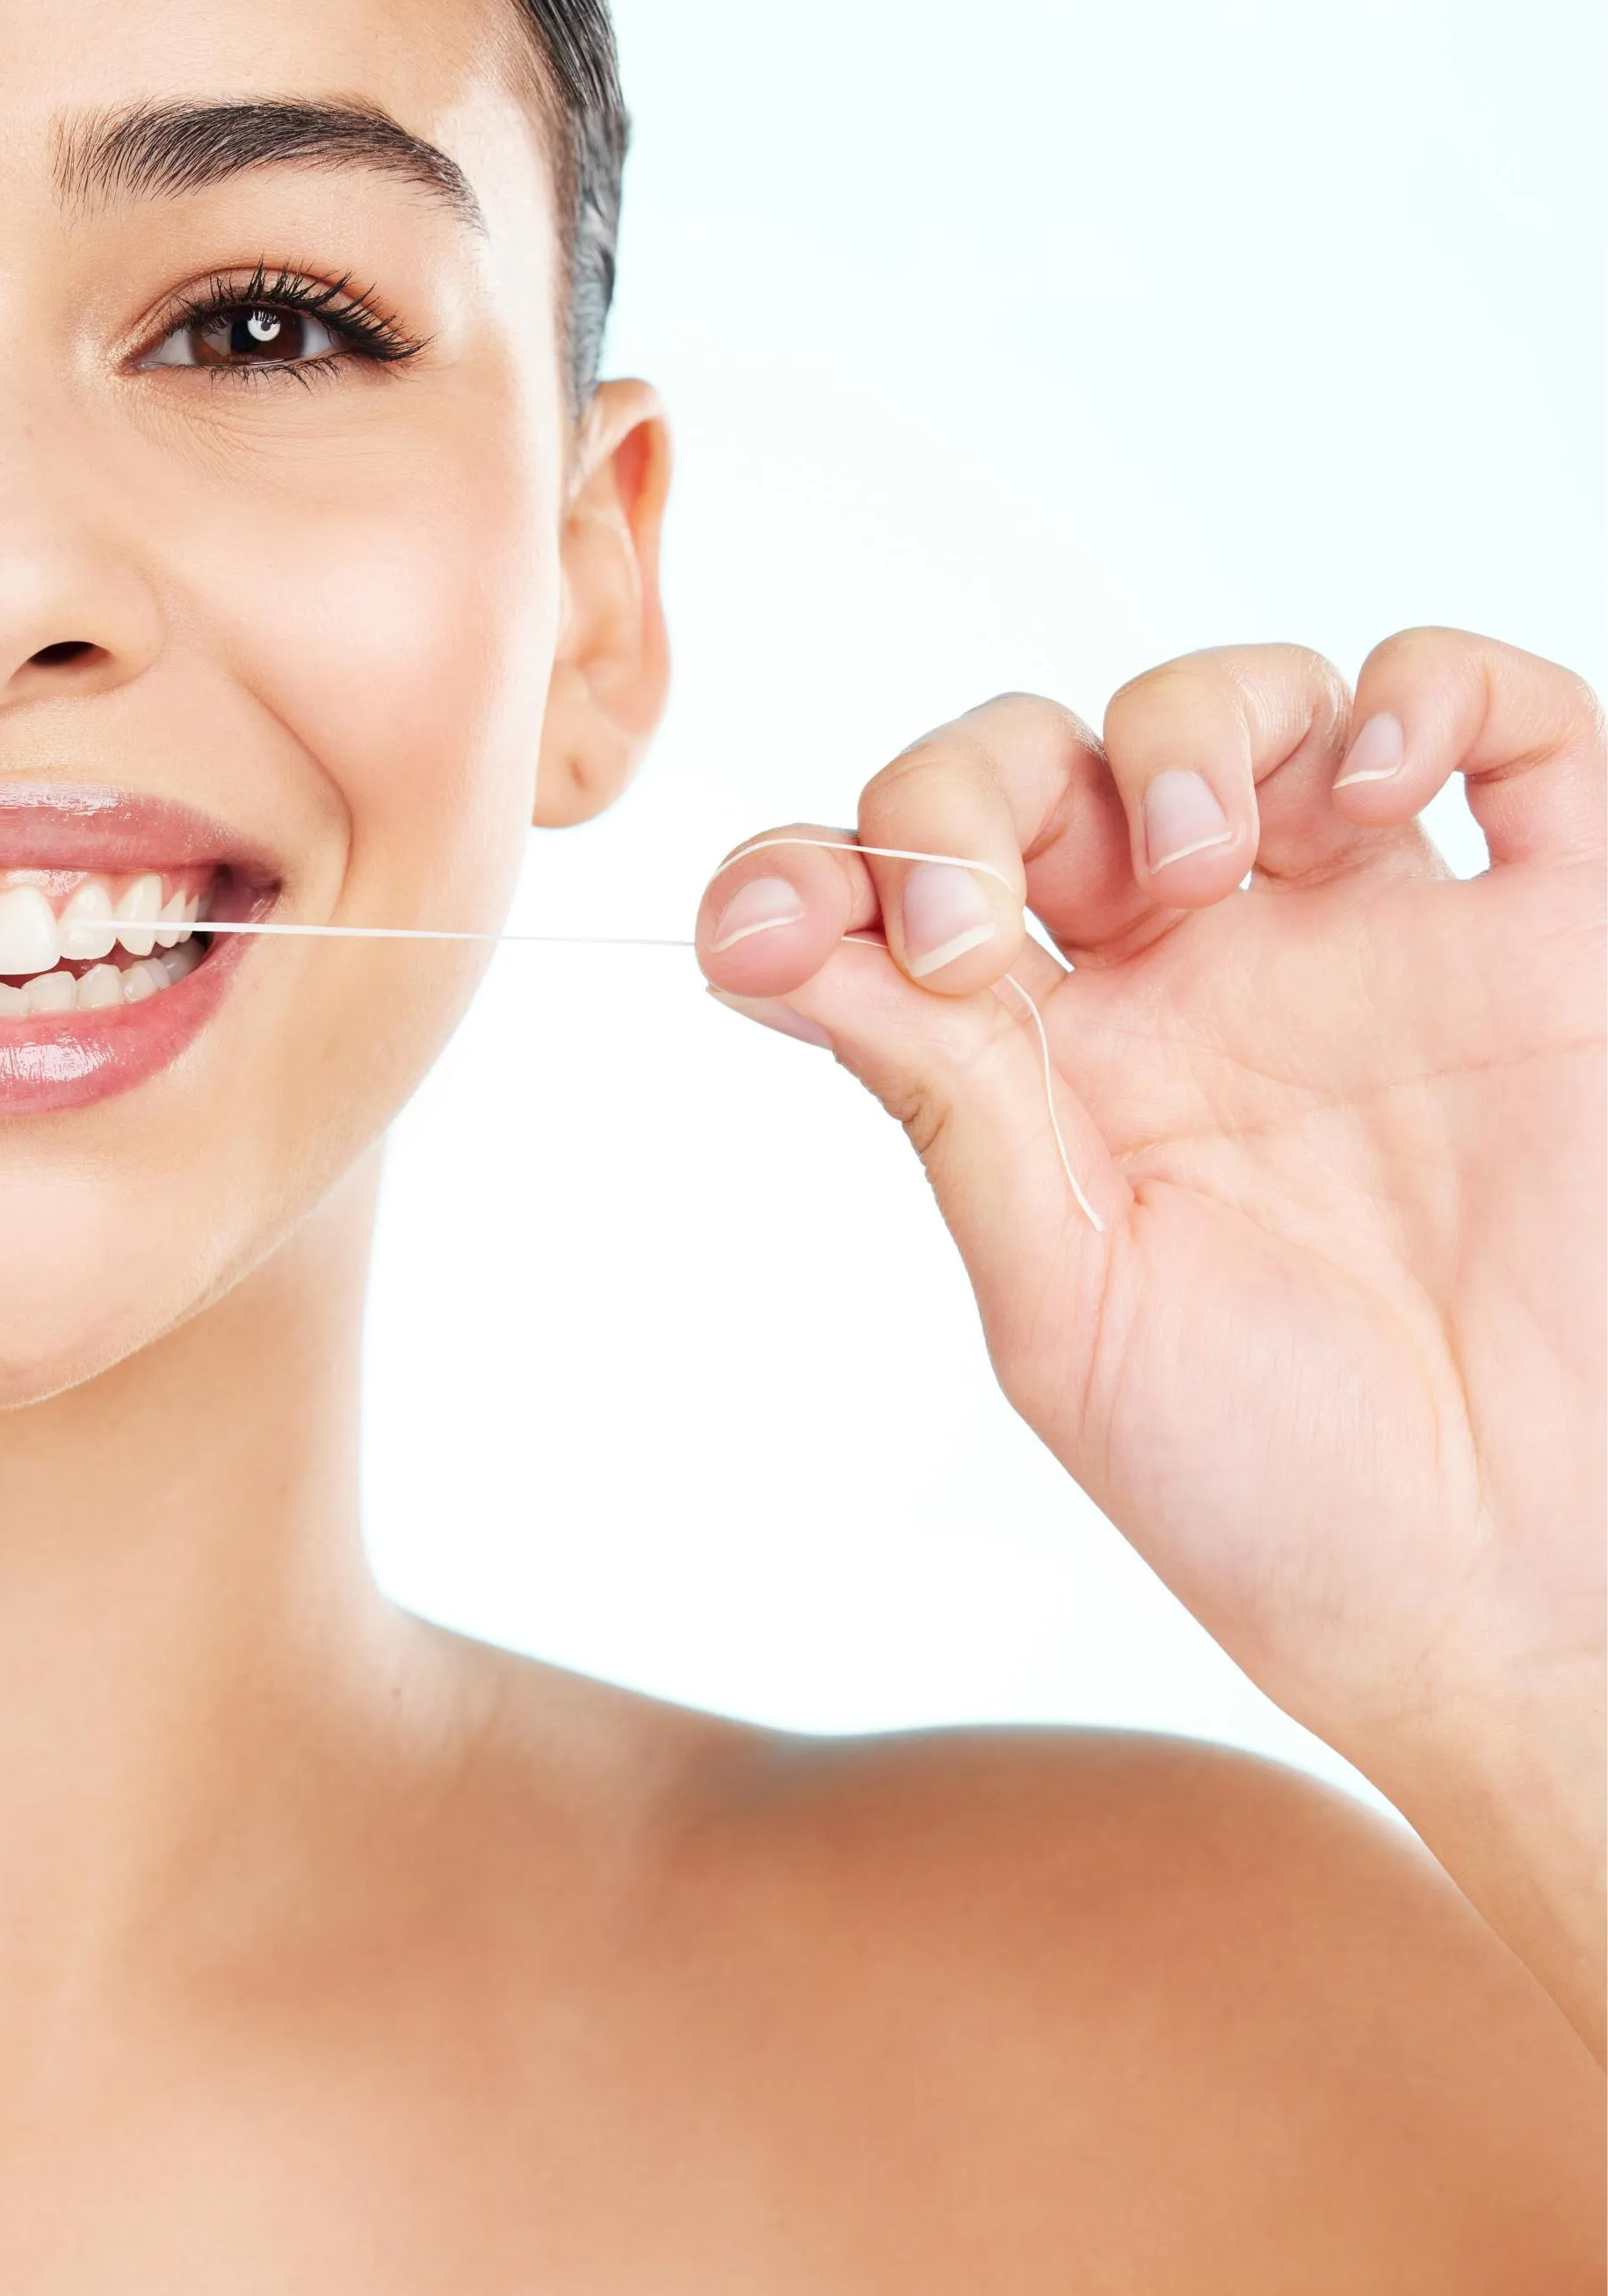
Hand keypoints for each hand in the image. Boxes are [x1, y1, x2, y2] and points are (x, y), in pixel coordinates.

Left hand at [698, 629, 1601, 2046]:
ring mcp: (1370, 941)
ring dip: (1177, 730)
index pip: (893, 894)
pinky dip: (1425, 693)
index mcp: (1049, 1067)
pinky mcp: (1557, 937)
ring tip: (1188, 861)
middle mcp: (1193, 981)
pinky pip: (1508, 722)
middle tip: (982, 922)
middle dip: (972, 787)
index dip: (812, 869)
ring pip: (1241, 708)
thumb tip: (767, 941)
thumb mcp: (1062, 1303)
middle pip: (1040, 769)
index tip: (767, 926)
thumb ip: (946, 1104)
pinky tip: (1371, 784)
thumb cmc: (1279, 1495)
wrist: (1510, 1602)